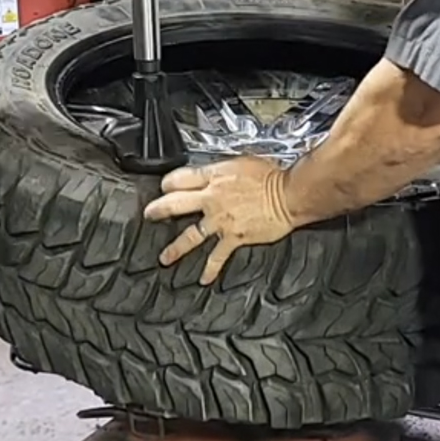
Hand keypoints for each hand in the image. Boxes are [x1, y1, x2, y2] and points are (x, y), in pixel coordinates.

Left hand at [142, 157, 299, 284]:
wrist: (289, 195)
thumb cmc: (273, 176)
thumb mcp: (244, 162)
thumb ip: (225, 169)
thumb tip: (219, 173)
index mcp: (215, 177)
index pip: (180, 178)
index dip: (169, 182)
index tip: (166, 186)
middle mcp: (212, 199)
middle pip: (175, 204)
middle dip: (158, 210)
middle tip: (149, 215)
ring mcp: (220, 220)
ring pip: (190, 236)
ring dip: (175, 248)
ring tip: (165, 258)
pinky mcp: (233, 237)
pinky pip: (218, 256)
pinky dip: (210, 269)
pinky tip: (204, 279)